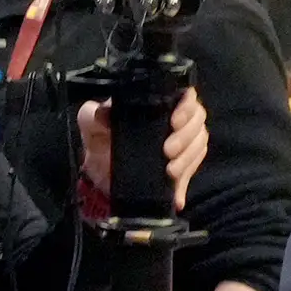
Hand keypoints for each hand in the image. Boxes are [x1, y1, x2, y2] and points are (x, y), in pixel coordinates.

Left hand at [74, 87, 206, 215]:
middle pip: (198, 120)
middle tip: (167, 150)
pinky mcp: (181, 165)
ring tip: (170, 171)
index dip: (187, 105)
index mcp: (157, 101)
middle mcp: (175, 118)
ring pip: (199, 143)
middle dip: (186, 136)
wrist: (99, 170)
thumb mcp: (90, 122)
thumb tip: (104, 114)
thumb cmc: (99, 137)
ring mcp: (182, 142)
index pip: (185, 94)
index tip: (174, 121)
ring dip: (188, 158)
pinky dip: (186, 183)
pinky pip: (193, 170)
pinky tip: (177, 196)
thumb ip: (93, 114)